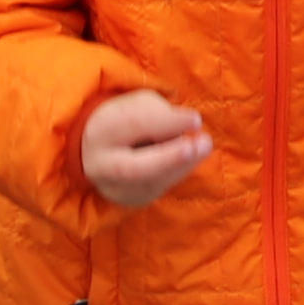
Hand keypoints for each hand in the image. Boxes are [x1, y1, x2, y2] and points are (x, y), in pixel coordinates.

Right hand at [79, 88, 211, 209]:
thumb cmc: (125, 121)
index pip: (133, 126)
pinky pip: (158, 188)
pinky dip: (179, 171)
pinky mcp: (130, 199)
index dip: (167, 122)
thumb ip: (159, 112)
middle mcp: (102, 166)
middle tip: (204, 144)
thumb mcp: (137, 105)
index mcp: (99, 132)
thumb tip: (189, 125)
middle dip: (171, 158)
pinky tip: (192, 157)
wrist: (100, 151)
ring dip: (183, 164)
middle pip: (133, 169)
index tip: (197, 118)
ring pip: (151, 182)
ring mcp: (115, 188)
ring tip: (204, 146)